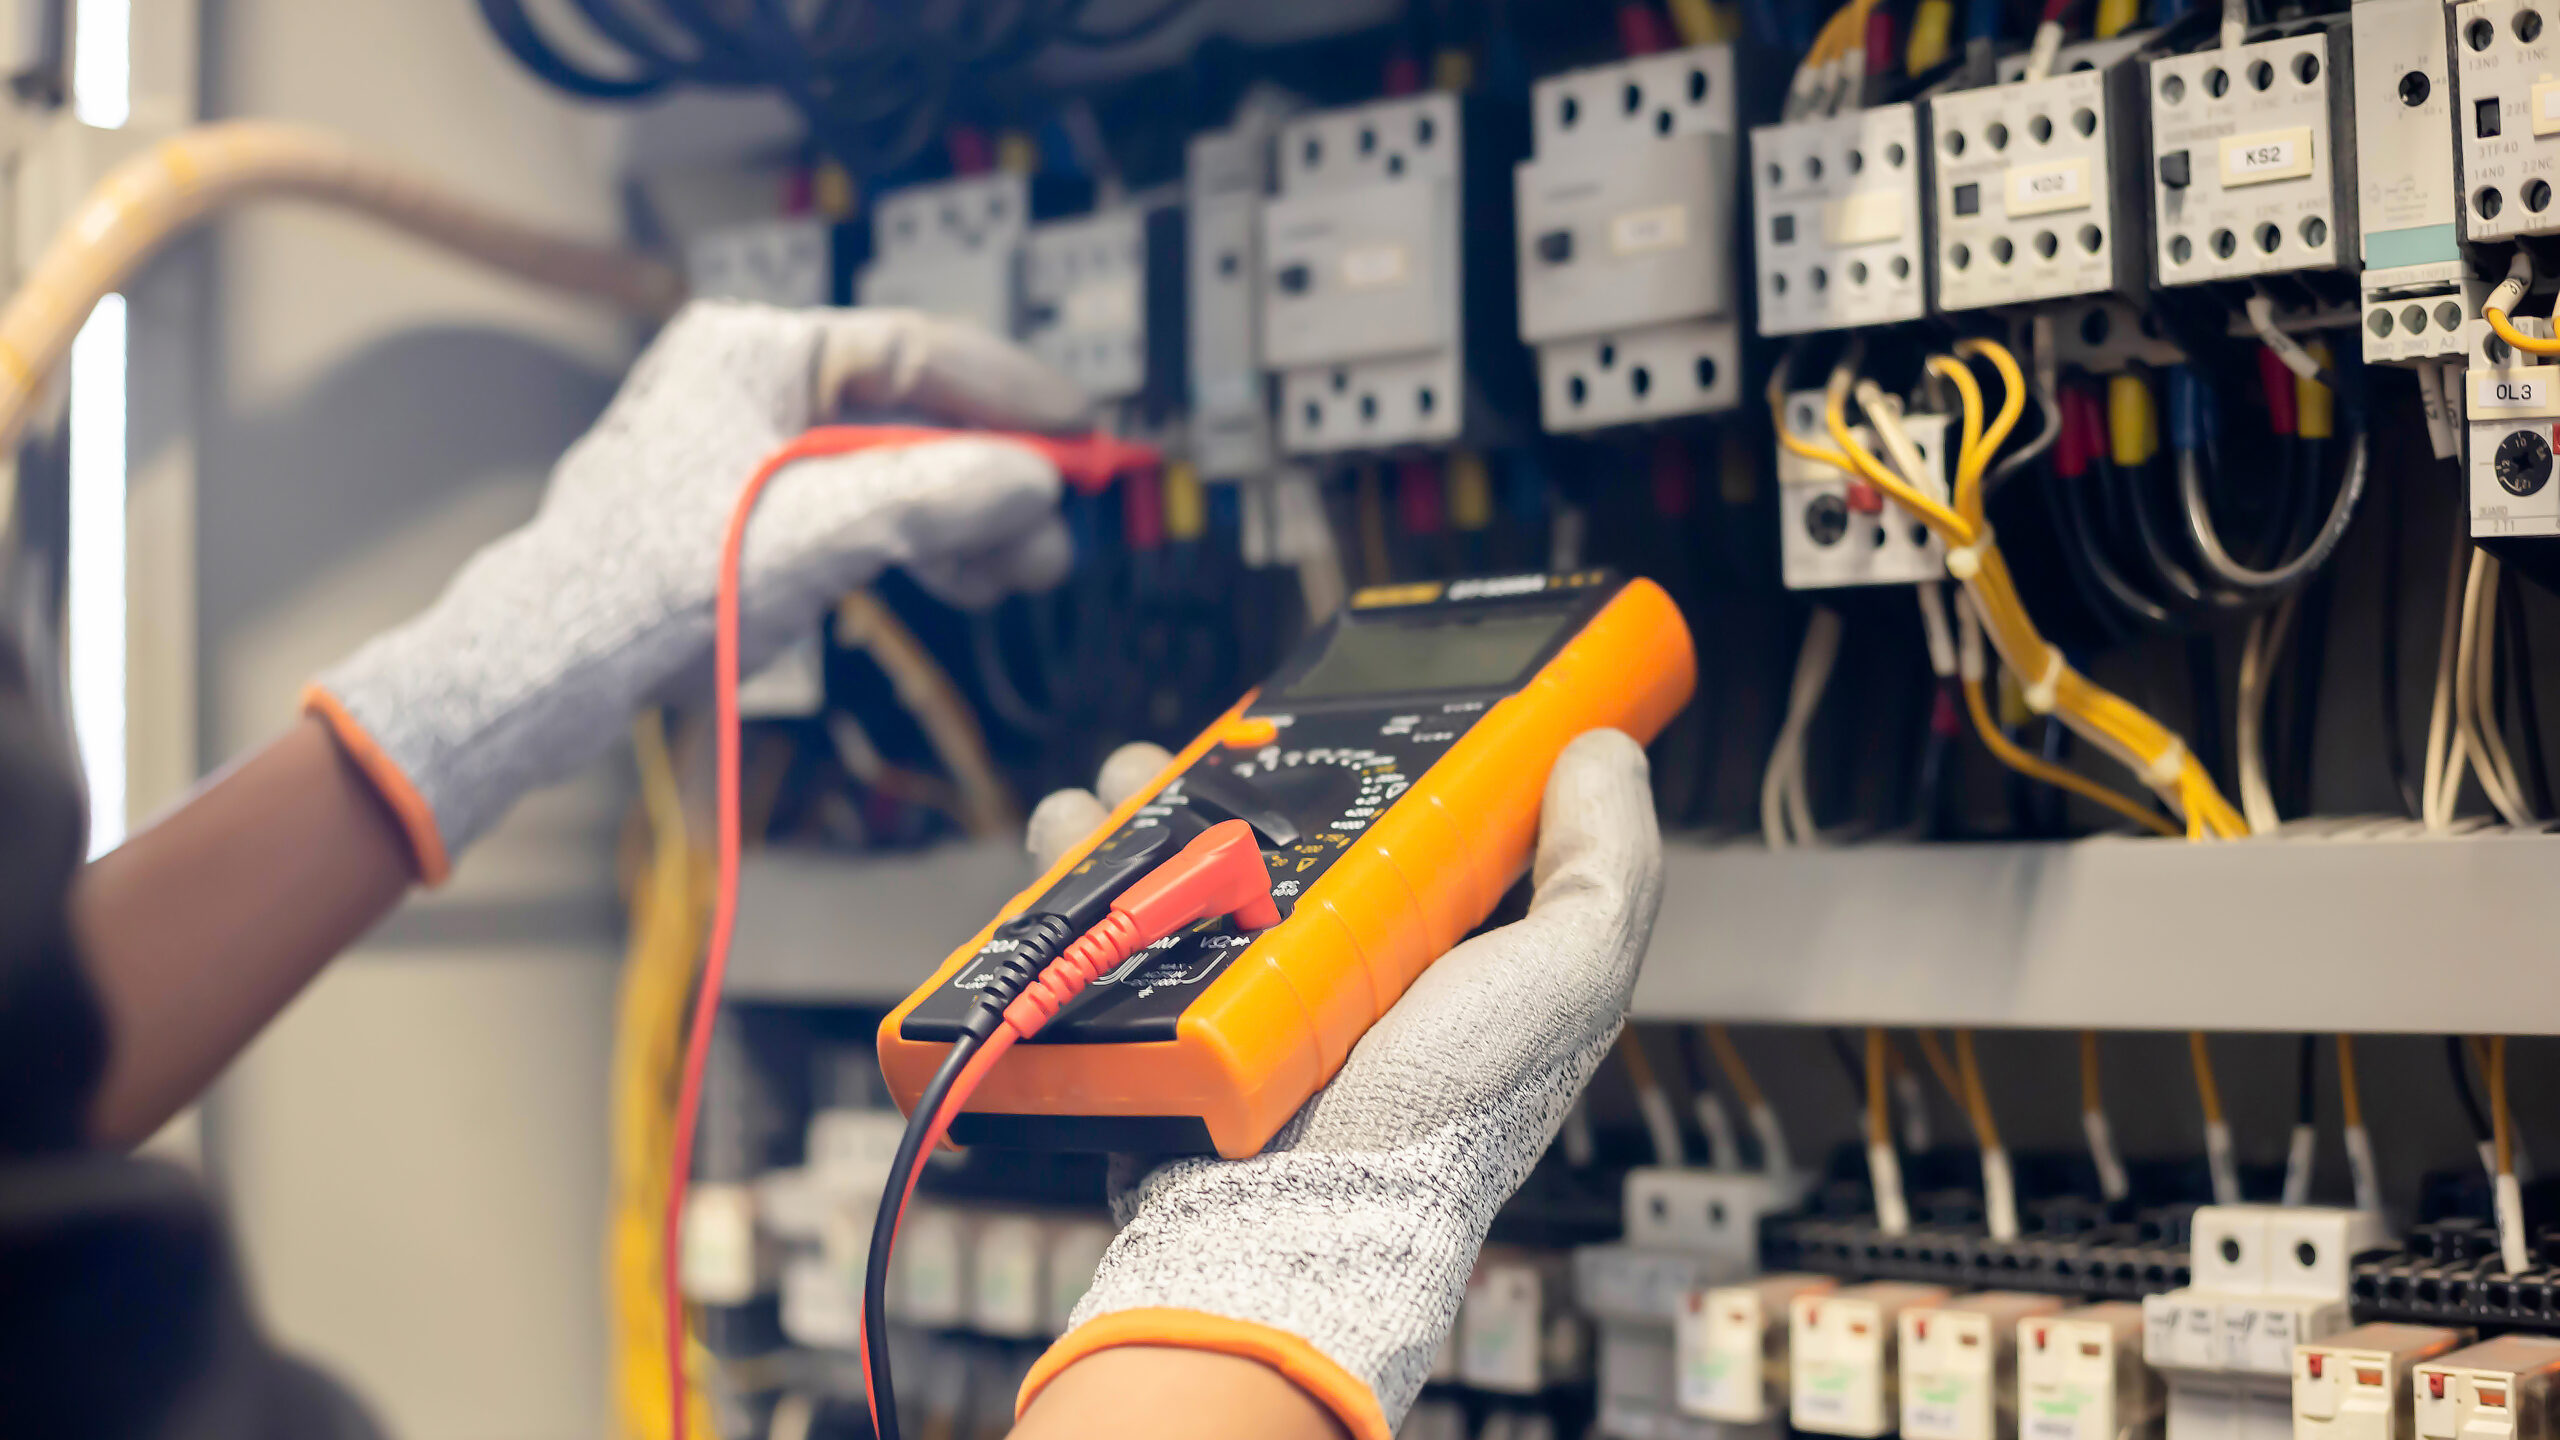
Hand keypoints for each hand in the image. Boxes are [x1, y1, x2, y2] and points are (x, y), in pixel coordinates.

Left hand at [309, 300, 1087, 881]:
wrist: (552, 661)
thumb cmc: (658, 584)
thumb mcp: (822, 531)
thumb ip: (940, 496)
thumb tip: (1036, 481)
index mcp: (757, 347)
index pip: (918, 349)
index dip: (1011, 393)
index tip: (1081, 433)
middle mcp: (751, 380)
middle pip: (911, 414)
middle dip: (990, 478)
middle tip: (1052, 533)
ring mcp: (745, 446)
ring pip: (890, 469)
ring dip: (961, 519)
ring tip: (1018, 573)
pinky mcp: (743, 510)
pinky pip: (854, 508)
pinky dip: (912, 540)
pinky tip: (960, 578)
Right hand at [1013, 731, 1662, 1439]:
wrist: (1302, 1221)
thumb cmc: (1441, 1117)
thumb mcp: (1567, 979)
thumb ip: (1604, 867)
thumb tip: (1601, 749)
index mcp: (1432, 942)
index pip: (1406, 817)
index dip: (1381, 748)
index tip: (1355, 693)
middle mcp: (1333, 959)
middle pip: (1276, 822)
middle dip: (1238, 761)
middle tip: (1224, 735)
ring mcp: (1237, 988)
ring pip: (1176, 853)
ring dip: (1142, 797)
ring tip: (1129, 776)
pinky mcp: (1156, 1012)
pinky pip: (1106, 914)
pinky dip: (1074, 862)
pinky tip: (1073, 830)